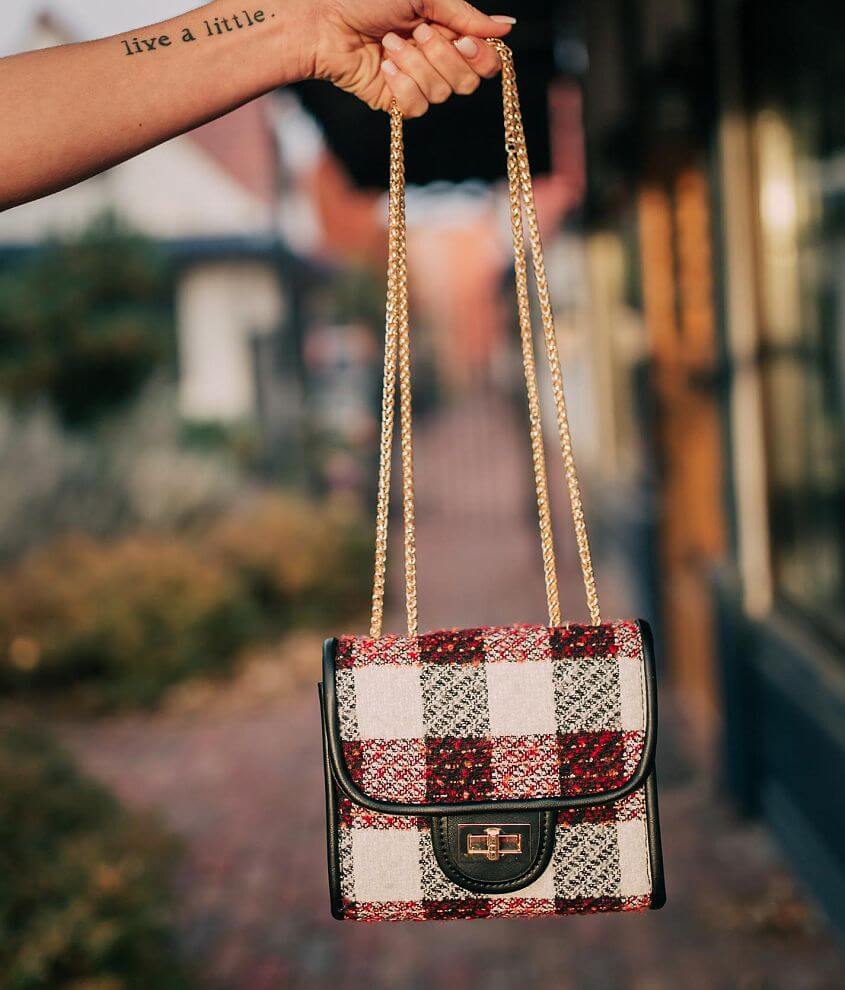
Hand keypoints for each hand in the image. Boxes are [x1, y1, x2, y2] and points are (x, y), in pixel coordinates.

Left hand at [301, 0, 514, 115]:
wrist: (325, 20)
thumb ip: (465, 14)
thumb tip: (507, 27)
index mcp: (448, 32)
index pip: (486, 60)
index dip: (482, 56)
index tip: (465, 40)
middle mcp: (437, 61)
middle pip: (468, 82)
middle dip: (443, 57)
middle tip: (416, 33)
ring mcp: (417, 84)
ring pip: (441, 94)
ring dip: (415, 64)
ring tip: (390, 43)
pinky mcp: (397, 103)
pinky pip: (417, 107)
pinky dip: (401, 84)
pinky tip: (384, 66)